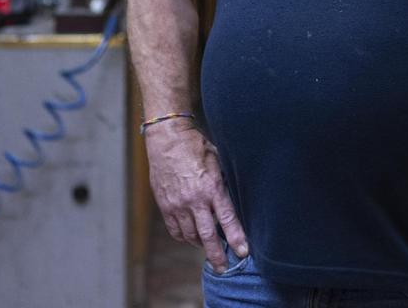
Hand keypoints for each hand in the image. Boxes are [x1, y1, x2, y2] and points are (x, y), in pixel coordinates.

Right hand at [144, 118, 247, 269]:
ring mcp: (177, 204)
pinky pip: (175, 230)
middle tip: (224, 268)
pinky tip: (190, 237)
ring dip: (200, 244)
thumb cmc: (195, 146)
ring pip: (190, 235)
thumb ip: (224, 183)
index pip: (227, 220)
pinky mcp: (164, 205)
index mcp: (211, 187)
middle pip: (207, 235)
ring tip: (208, 248)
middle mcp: (194, 199)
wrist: (167, 138)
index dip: (236, 238)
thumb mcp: (218, 161)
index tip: (243, 253)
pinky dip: (184, 237)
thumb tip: (234, 200)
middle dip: (217, 255)